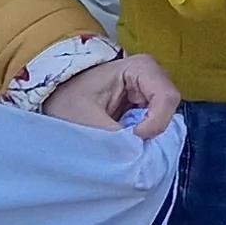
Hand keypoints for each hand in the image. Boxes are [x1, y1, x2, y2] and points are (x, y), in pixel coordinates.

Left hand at [42, 52, 181, 137]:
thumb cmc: (66, 100)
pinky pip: (155, 126)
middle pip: (169, 110)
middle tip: (125, 143)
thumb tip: (138, 156)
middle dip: (151, 131)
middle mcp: (152, 76)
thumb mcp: (86, 119)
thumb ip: (115, 138)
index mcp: (140, 68)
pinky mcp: (146, 106)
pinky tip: (122, 137)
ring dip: (145, 135)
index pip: (166, 98)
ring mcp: (150, 92)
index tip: (130, 138)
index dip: (154, 124)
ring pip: (164, 120)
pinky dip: (141, 137)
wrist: (56, 99)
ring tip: (120, 139)